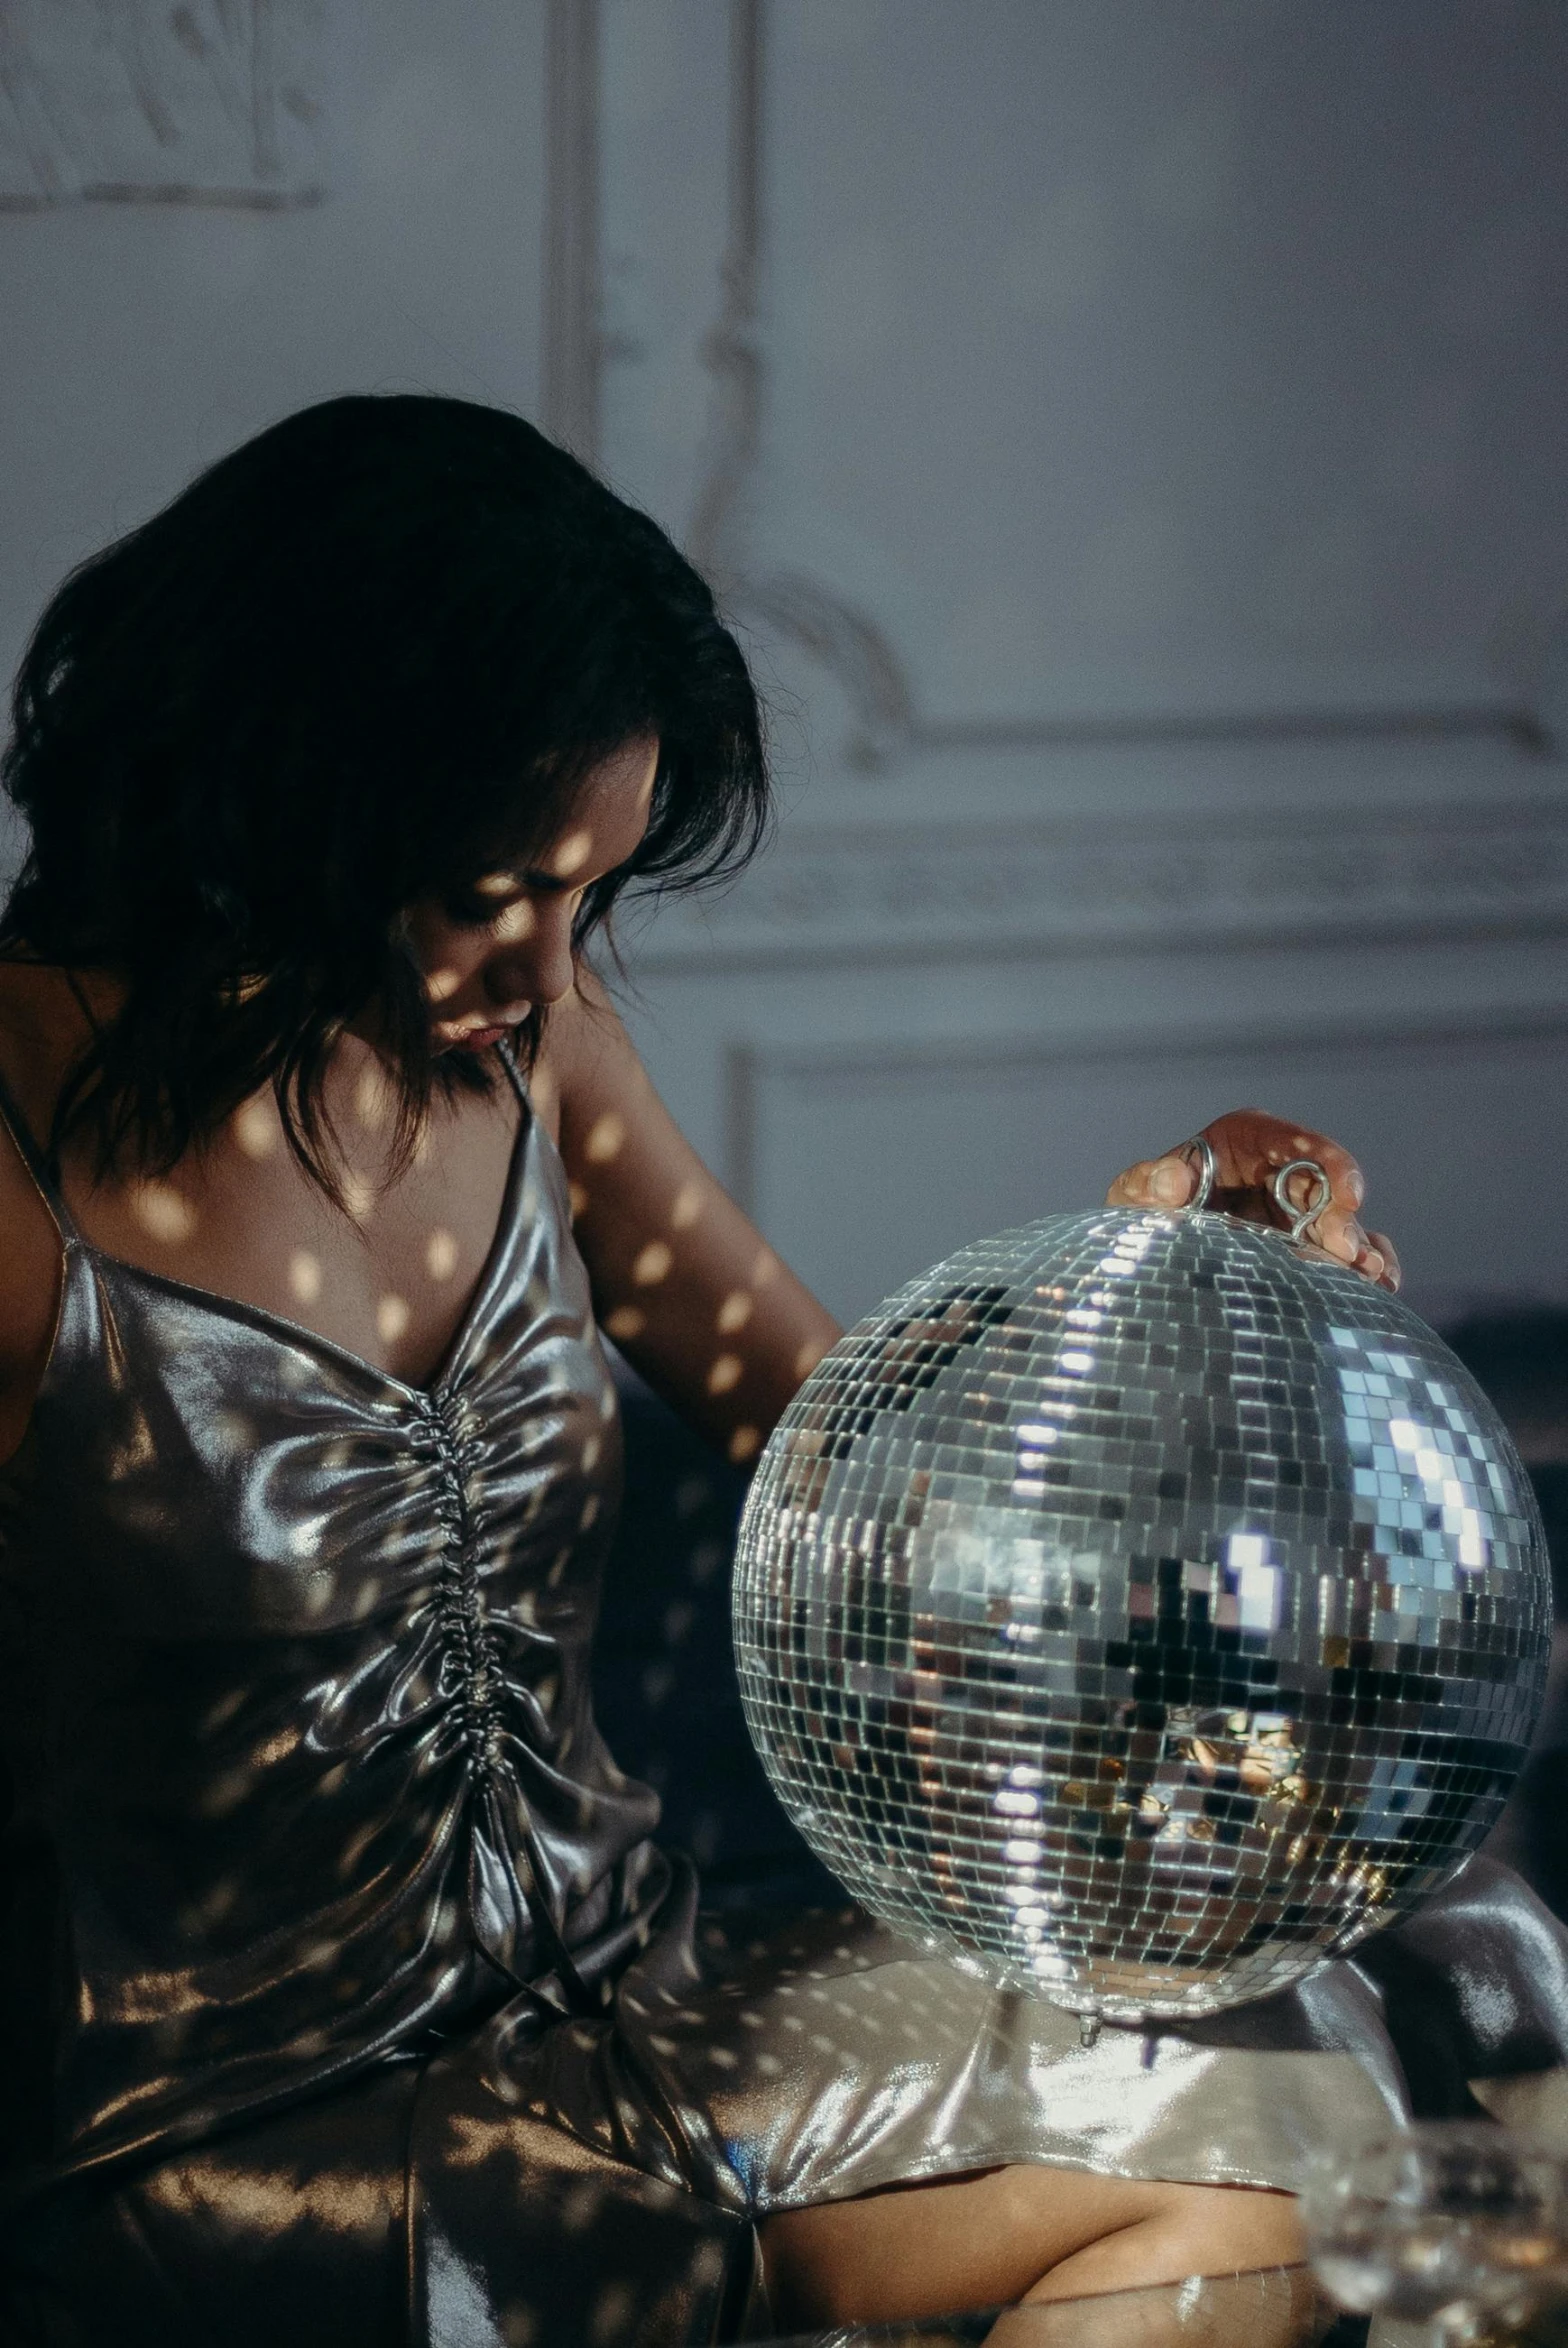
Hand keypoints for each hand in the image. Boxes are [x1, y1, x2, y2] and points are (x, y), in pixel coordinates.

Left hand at [1105, 1107, 1400, 1289]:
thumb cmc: (1142, 1207)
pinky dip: (1366, 1266)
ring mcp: (1297, 1210)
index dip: (1330, 1164)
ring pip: (1343, 1223)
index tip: (1349, 1197)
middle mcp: (1281, 1169)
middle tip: (1349, 1255)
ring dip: (1360, 1248)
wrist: (1144, 1251)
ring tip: (1371, 1276)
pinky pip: (1347, 1252)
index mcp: (1246, 1139)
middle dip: (1343, 1220)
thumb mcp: (1135, 1192)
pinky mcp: (1306, 1246)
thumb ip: (1149, 1182)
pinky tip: (1378, 1288)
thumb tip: (1175, 1178)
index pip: (1297, 1142)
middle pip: (1327, 1188)